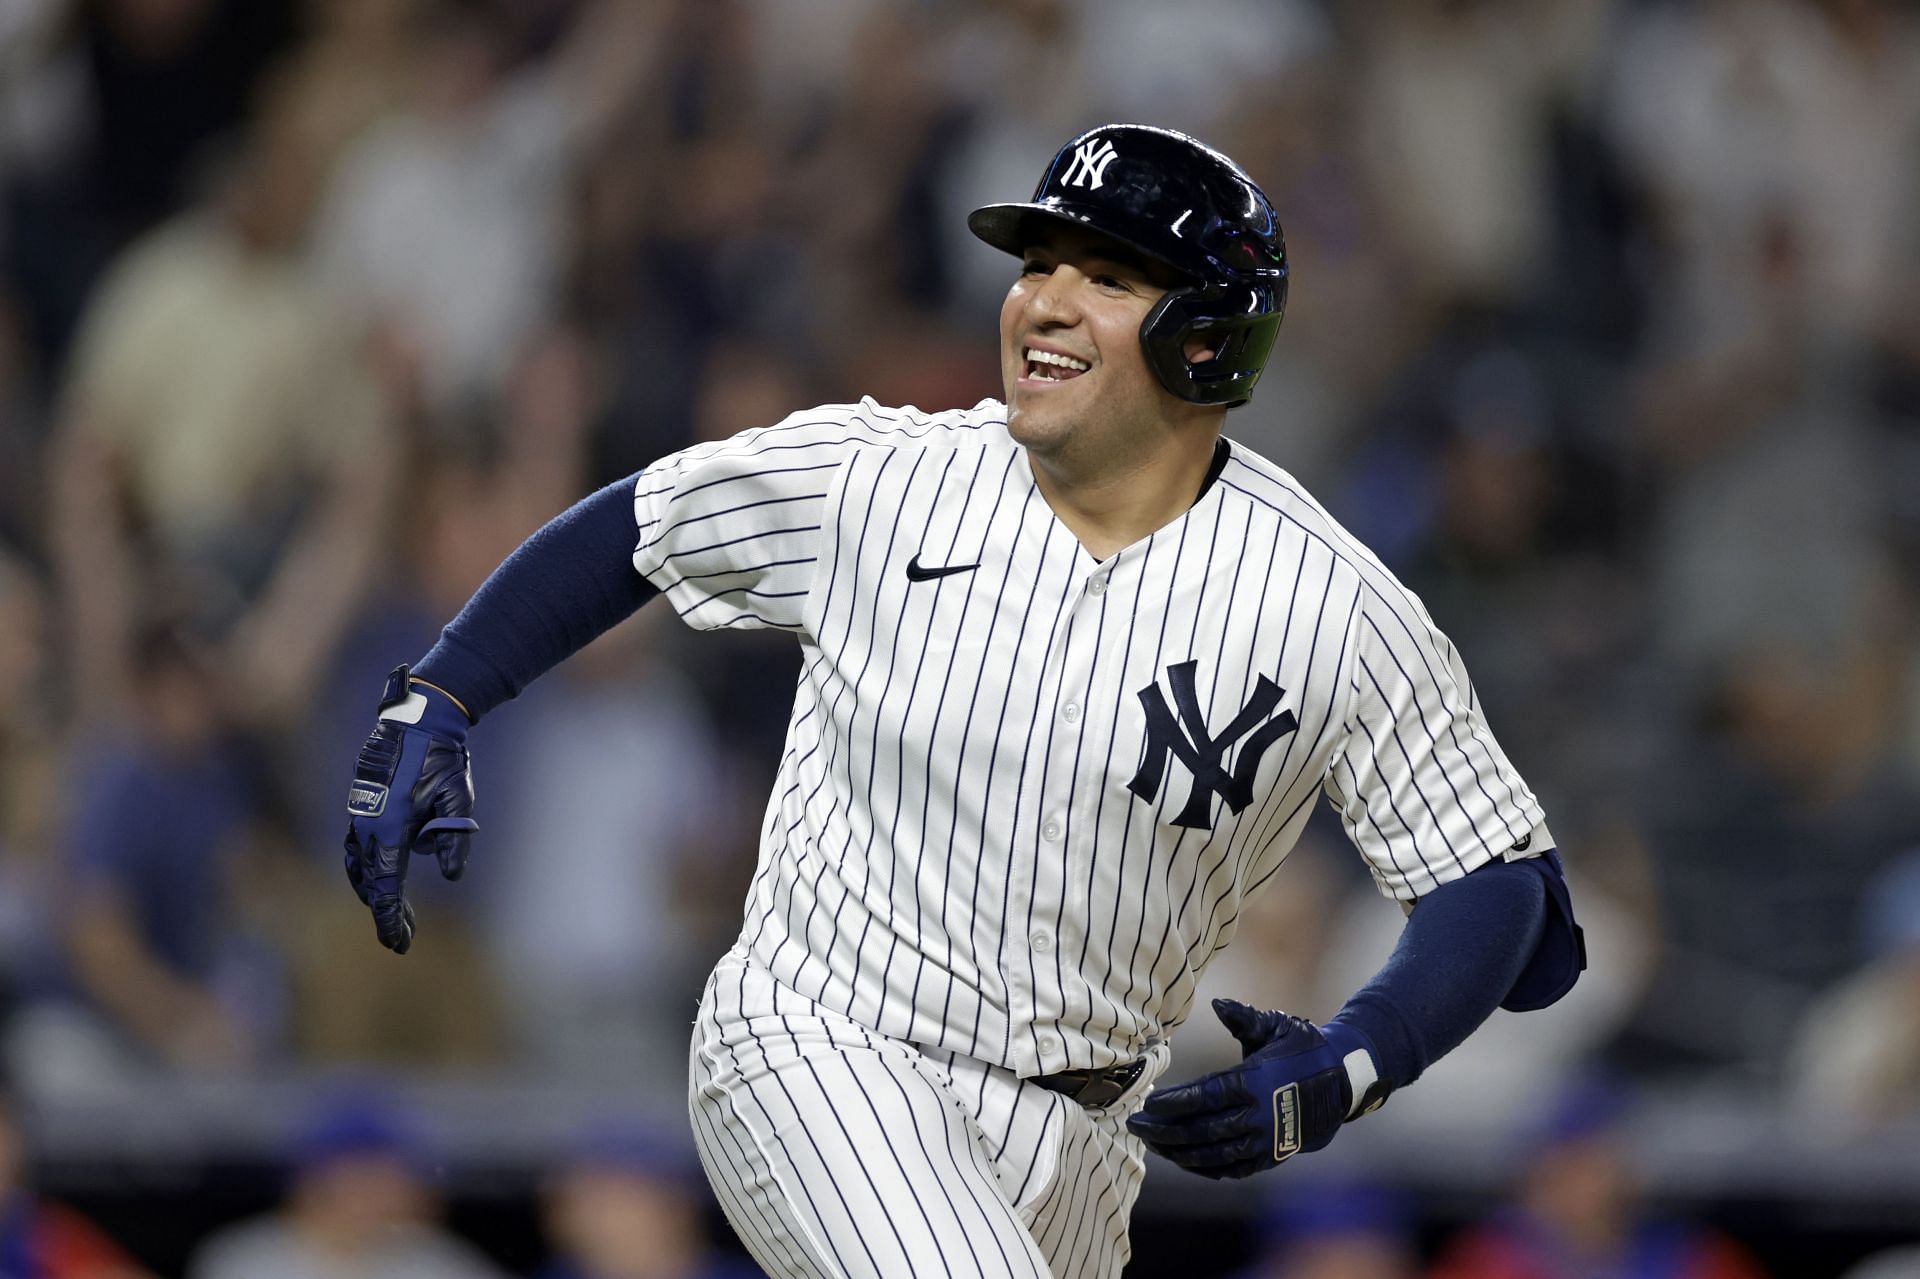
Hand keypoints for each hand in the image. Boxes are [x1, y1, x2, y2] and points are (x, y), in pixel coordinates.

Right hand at [343, 665, 476, 952]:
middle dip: (386, 912)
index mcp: (388, 828)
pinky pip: (359, 846)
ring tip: (395, 914)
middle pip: (370, 883)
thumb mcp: (458, 798)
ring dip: (374, 891)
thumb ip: (454, 839)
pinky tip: (382, 875)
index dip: (392, 918)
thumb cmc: (441, 757)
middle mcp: (367, 825)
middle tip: (403, 939)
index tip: (398, 944)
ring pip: (359, 865)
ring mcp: (360, 814)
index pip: (386, 886)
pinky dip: (368, 868)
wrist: (417, 718)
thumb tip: (451, 875)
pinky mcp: (361, 804)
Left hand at [1125, 998, 1387, 1178]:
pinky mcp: (1272, 1157)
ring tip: (1153, 1143)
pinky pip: (1232, 1169)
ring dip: (1178, 1151)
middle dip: (1164, 1131)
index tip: (1146, 1106)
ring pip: (1213, 1154)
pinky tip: (1182, 1158)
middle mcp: (1258, 1116)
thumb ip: (1243, 1017)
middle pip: (1201, 1130)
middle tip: (1135, 1126)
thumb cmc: (1303, 1049)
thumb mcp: (1277, 1026)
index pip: (1202, 1097)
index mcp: (1254, 1082)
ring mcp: (1266, 1141)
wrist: (1343, 1082)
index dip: (1172, 1105)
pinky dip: (1204, 1167)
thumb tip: (1215, 1002)